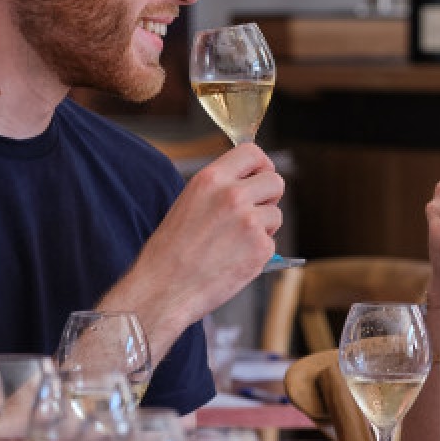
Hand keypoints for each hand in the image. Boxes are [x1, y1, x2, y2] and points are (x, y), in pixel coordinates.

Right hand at [117, 142, 283, 350]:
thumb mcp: (189, 202)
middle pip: (275, 181)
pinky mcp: (260, 248)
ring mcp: (249, 221)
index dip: (261, 165)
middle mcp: (232, 195)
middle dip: (269, 197)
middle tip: (254, 212)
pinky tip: (235, 259)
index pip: (252, 152)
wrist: (163, 288)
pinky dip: (258, 253)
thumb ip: (219, 189)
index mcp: (211, 179)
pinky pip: (271, 242)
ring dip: (264, 227)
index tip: (259, 176)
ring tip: (236, 242)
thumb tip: (248, 183)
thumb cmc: (170, 251)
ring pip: (276, 214)